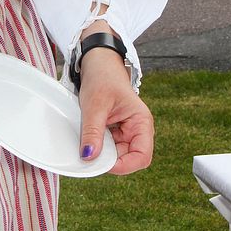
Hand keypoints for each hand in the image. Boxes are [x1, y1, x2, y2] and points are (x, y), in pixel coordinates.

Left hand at [77, 47, 153, 174]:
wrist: (97, 64)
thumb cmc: (102, 78)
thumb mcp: (95, 105)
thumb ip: (92, 132)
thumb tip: (89, 156)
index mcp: (141, 123)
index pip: (142, 156)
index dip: (125, 166)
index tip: (102, 164)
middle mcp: (137, 130)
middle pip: (127, 158)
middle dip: (109, 160)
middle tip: (88, 154)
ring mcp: (125, 131)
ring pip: (116, 155)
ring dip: (101, 153)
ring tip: (87, 140)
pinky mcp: (114, 131)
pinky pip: (107, 147)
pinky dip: (97, 146)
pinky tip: (88, 137)